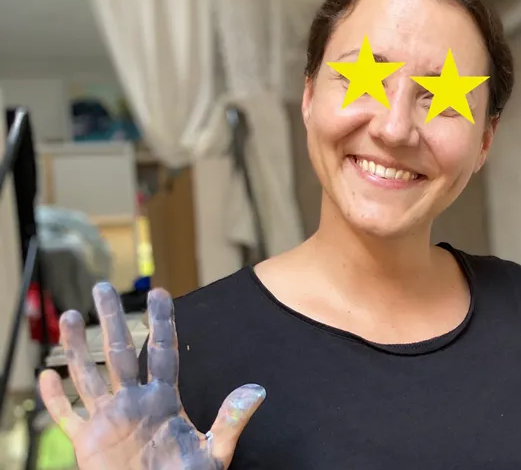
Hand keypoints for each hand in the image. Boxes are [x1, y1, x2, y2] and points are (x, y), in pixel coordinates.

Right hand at [38, 284, 265, 469]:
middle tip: (103, 288)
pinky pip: (68, 415)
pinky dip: (56, 398)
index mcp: (164, 400)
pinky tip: (44, 377)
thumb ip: (231, 419)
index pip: (163, 351)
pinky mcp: (88, 443)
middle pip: (120, 352)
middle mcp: (134, 402)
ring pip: (89, 375)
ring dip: (76, 348)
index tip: (159, 292)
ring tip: (69, 316)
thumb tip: (258, 391)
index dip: (161, 322)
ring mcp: (109, 420)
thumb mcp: (214, 451)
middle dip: (111, 320)